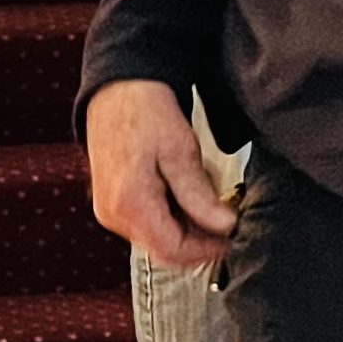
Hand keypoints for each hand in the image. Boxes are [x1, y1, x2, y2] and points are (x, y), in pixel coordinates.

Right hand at [85, 79, 237, 269]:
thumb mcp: (180, 151)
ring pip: (157, 239)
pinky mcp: (112, 204)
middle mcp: (113, 215)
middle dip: (199, 241)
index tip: (232, 237)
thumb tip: (225, 227)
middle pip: (165, 250)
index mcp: (130, 205)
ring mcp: (110, 211)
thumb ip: (199, 195)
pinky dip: (172, 218)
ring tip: (207, 201)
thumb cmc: (147, 114)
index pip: (173, 251)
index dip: (208, 250)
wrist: (118, 91)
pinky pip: (147, 225)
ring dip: (187, 229)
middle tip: (226, 220)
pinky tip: (187, 195)